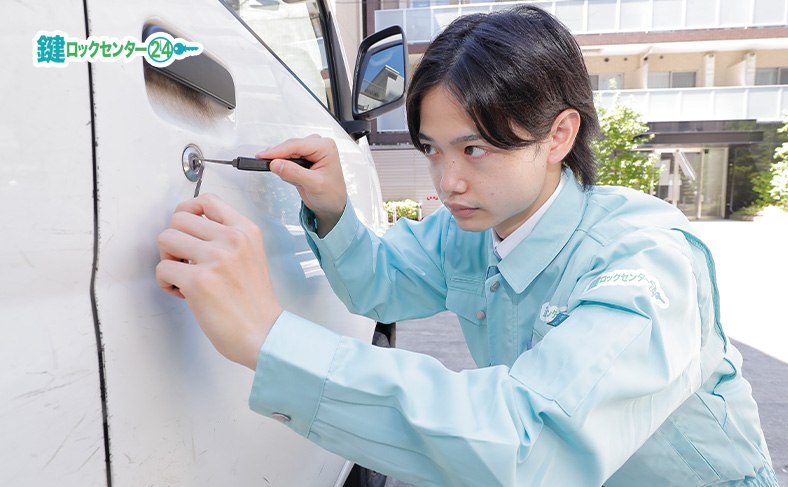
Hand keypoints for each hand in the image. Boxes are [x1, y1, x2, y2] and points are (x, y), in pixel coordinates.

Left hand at [156, 194, 282, 369]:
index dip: (187, 210)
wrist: (264, 334)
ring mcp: (216, 258)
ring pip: (166, 238)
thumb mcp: (251, 256)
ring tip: (182, 276)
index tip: (185, 228)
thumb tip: (190, 231)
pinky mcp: (199, 281)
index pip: (207, 200)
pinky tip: (182, 293)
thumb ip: (228, 238)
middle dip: (174, 239)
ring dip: (167, 259)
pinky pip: (162, 269)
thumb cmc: (255, 303)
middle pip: (179, 218)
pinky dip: (165, 283)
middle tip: (183, 260)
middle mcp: (232, 239)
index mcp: (246, 231)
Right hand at [256, 135, 346, 236]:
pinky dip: (286, 171)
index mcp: (325, 147)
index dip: (278, 151)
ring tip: (297, 181)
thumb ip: (294, 173)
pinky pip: (287, 160)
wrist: (333, 205)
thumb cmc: (332, 194)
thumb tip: (275, 163)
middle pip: (290, 147)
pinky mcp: (303, 159)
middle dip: (281, 160)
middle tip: (272, 170)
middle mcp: (317, 146)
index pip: (296, 144)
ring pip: (286, 154)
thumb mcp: (314, 184)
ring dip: (285, 168)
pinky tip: (296, 180)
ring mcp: (309, 152)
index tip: (262, 156)